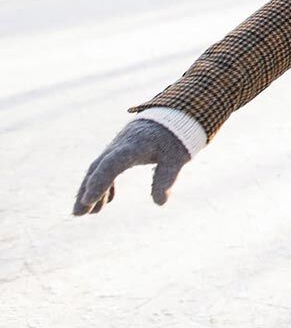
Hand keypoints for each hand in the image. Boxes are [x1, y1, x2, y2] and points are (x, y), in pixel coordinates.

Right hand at [73, 119, 191, 215]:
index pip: (111, 164)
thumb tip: (160, 203)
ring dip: (91, 189)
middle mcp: (121, 145)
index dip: (99, 182)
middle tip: (78, 214)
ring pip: (99, 168)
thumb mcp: (176, 158)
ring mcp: (118, 146)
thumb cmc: (176, 137)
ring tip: (88, 213)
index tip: (87, 201)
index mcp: (134, 145)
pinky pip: (107, 167)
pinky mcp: (121, 149)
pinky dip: (105, 183)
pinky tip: (107, 201)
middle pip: (98, 168)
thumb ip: (166, 178)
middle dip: (86, 191)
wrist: (175, 113)